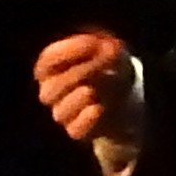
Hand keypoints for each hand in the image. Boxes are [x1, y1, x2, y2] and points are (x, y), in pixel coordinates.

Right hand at [33, 30, 137, 150]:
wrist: (127, 104)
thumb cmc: (112, 73)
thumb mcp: (115, 55)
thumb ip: (111, 50)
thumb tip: (109, 49)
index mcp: (54, 69)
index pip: (48, 60)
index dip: (67, 51)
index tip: (92, 44)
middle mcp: (53, 92)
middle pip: (51, 87)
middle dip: (76, 74)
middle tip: (99, 66)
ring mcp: (64, 113)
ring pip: (60, 112)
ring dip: (76, 99)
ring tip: (91, 90)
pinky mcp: (78, 131)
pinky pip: (76, 130)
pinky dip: (86, 119)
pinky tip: (97, 108)